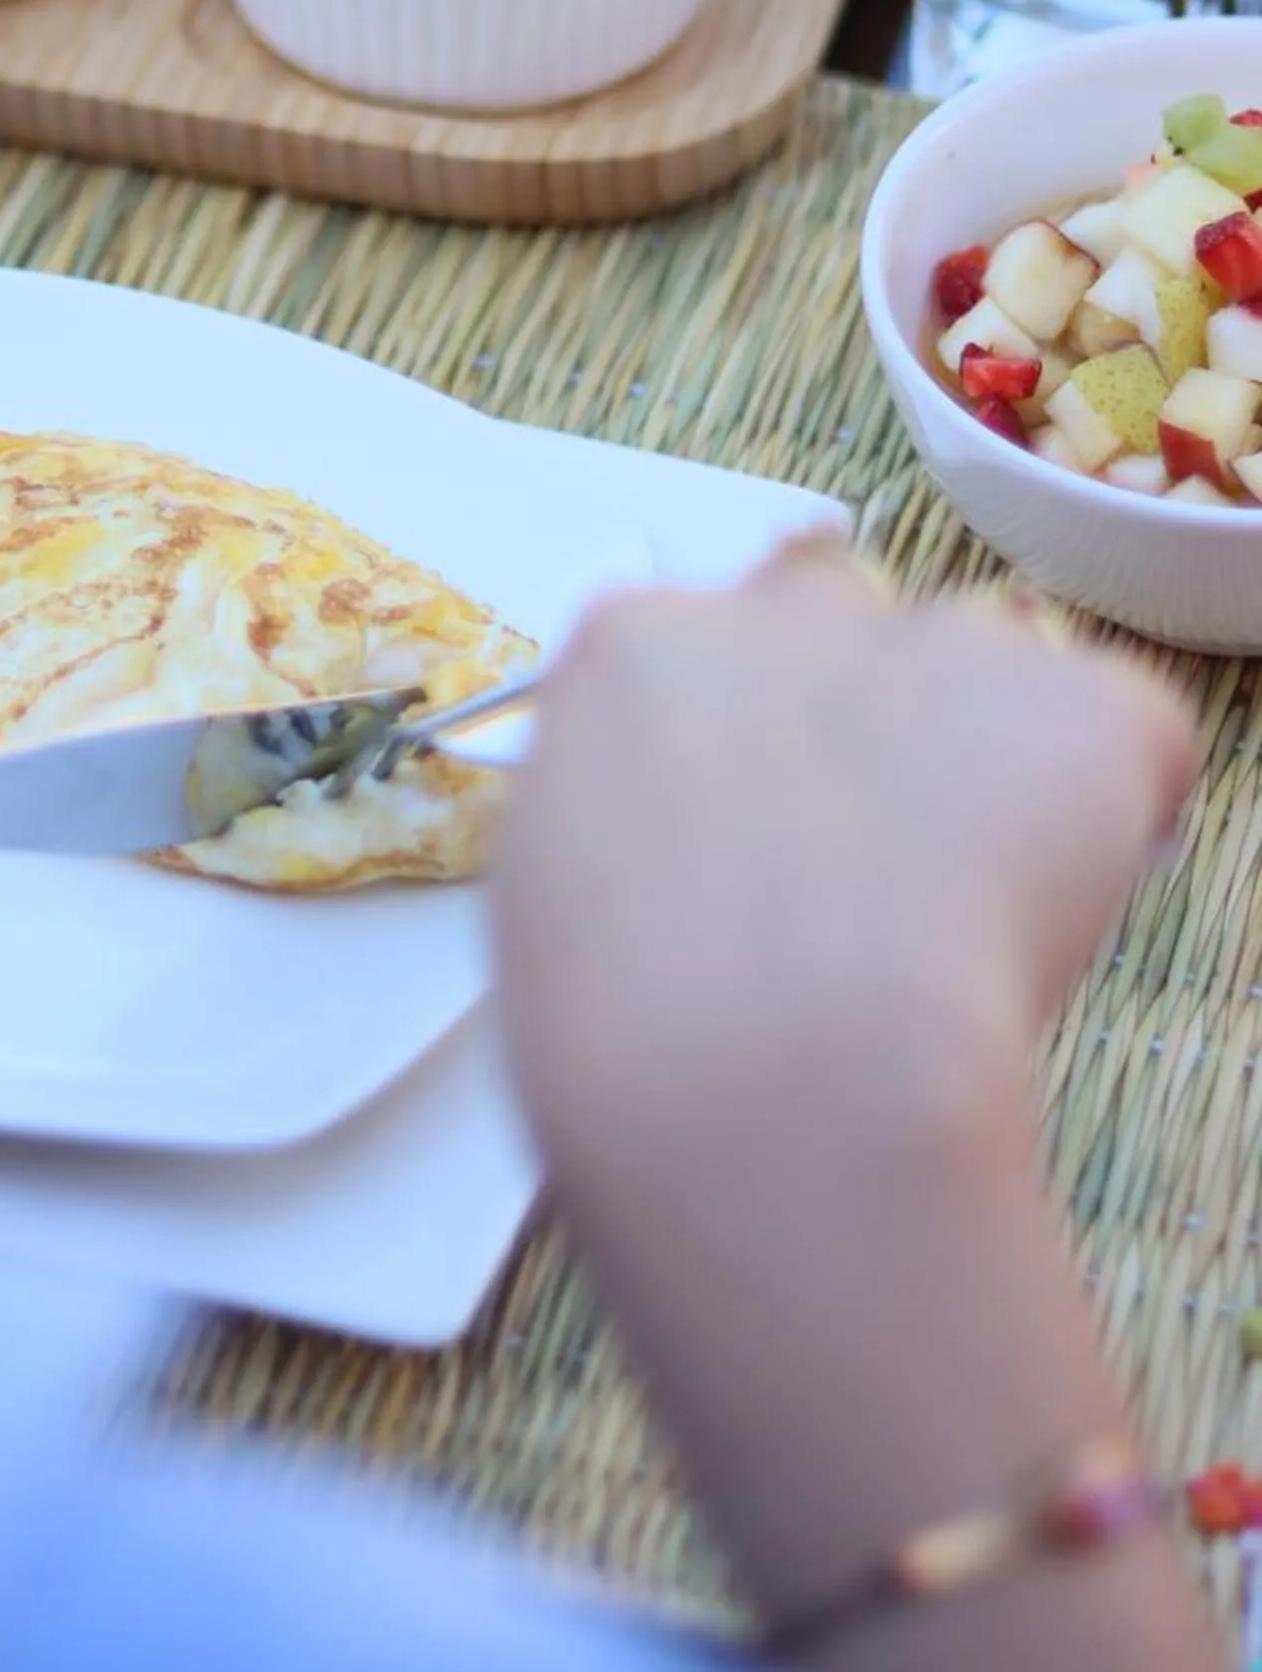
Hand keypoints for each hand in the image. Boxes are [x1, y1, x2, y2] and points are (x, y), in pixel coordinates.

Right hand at [493, 543, 1195, 1214]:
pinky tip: (1053, 908)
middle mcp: (787, 611)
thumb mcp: (546, 896)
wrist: (775, 1065)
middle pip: (841, 605)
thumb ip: (624, 821)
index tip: (759, 826)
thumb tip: (685, 854)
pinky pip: (1125, 730)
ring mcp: (946, 643)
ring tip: (965, 900)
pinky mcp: (1086, 705)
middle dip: (861, 700)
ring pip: (990, 660)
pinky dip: (1115, 805)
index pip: (703, 640)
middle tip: (867, 848)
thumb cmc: (631, 1025)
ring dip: (986, 747)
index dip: (742, 737)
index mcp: (636, 650)